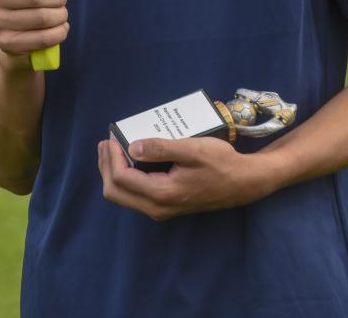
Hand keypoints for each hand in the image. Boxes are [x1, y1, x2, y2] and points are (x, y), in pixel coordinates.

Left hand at [97, 136, 275, 220]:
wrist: (242, 183)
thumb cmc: (220, 163)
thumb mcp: (191, 149)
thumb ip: (160, 149)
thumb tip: (132, 147)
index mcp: (162, 194)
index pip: (122, 179)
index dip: (111, 158)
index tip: (111, 138)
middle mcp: (157, 207)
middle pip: (116, 193)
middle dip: (106, 167)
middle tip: (105, 144)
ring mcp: (161, 209)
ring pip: (124, 196)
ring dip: (113, 173)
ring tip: (112, 149)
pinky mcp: (165, 205)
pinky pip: (135, 195)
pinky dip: (125, 178)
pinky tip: (129, 160)